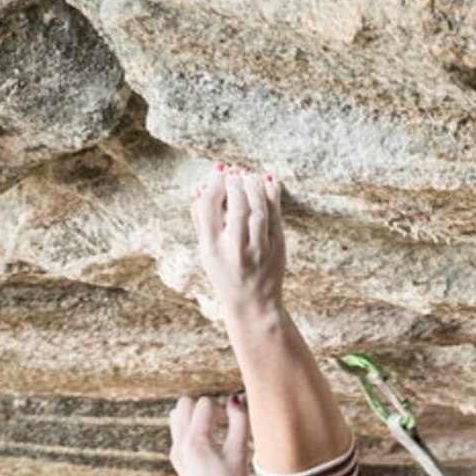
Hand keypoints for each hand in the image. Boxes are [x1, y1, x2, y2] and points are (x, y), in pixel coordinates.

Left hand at [168, 389, 248, 475]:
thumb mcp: (240, 455)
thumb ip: (240, 423)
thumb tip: (235, 399)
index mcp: (196, 442)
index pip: (205, 404)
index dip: (223, 409)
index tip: (234, 425)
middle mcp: (180, 444)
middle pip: (186, 404)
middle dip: (206, 408)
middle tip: (223, 425)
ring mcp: (176, 453)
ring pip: (177, 415)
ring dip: (196, 416)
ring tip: (215, 432)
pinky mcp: (177, 460)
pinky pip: (178, 432)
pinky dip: (192, 429)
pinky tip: (209, 445)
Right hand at [191, 163, 287, 321]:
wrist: (254, 305)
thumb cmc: (225, 275)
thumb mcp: (206, 252)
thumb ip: (201, 221)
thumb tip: (199, 187)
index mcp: (212, 248)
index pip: (209, 206)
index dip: (214, 183)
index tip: (219, 171)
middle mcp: (235, 249)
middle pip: (237, 204)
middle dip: (236, 182)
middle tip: (235, 172)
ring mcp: (259, 249)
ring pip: (258, 208)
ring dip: (254, 186)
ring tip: (249, 175)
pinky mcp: (277, 247)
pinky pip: (275, 215)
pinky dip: (272, 195)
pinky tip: (268, 182)